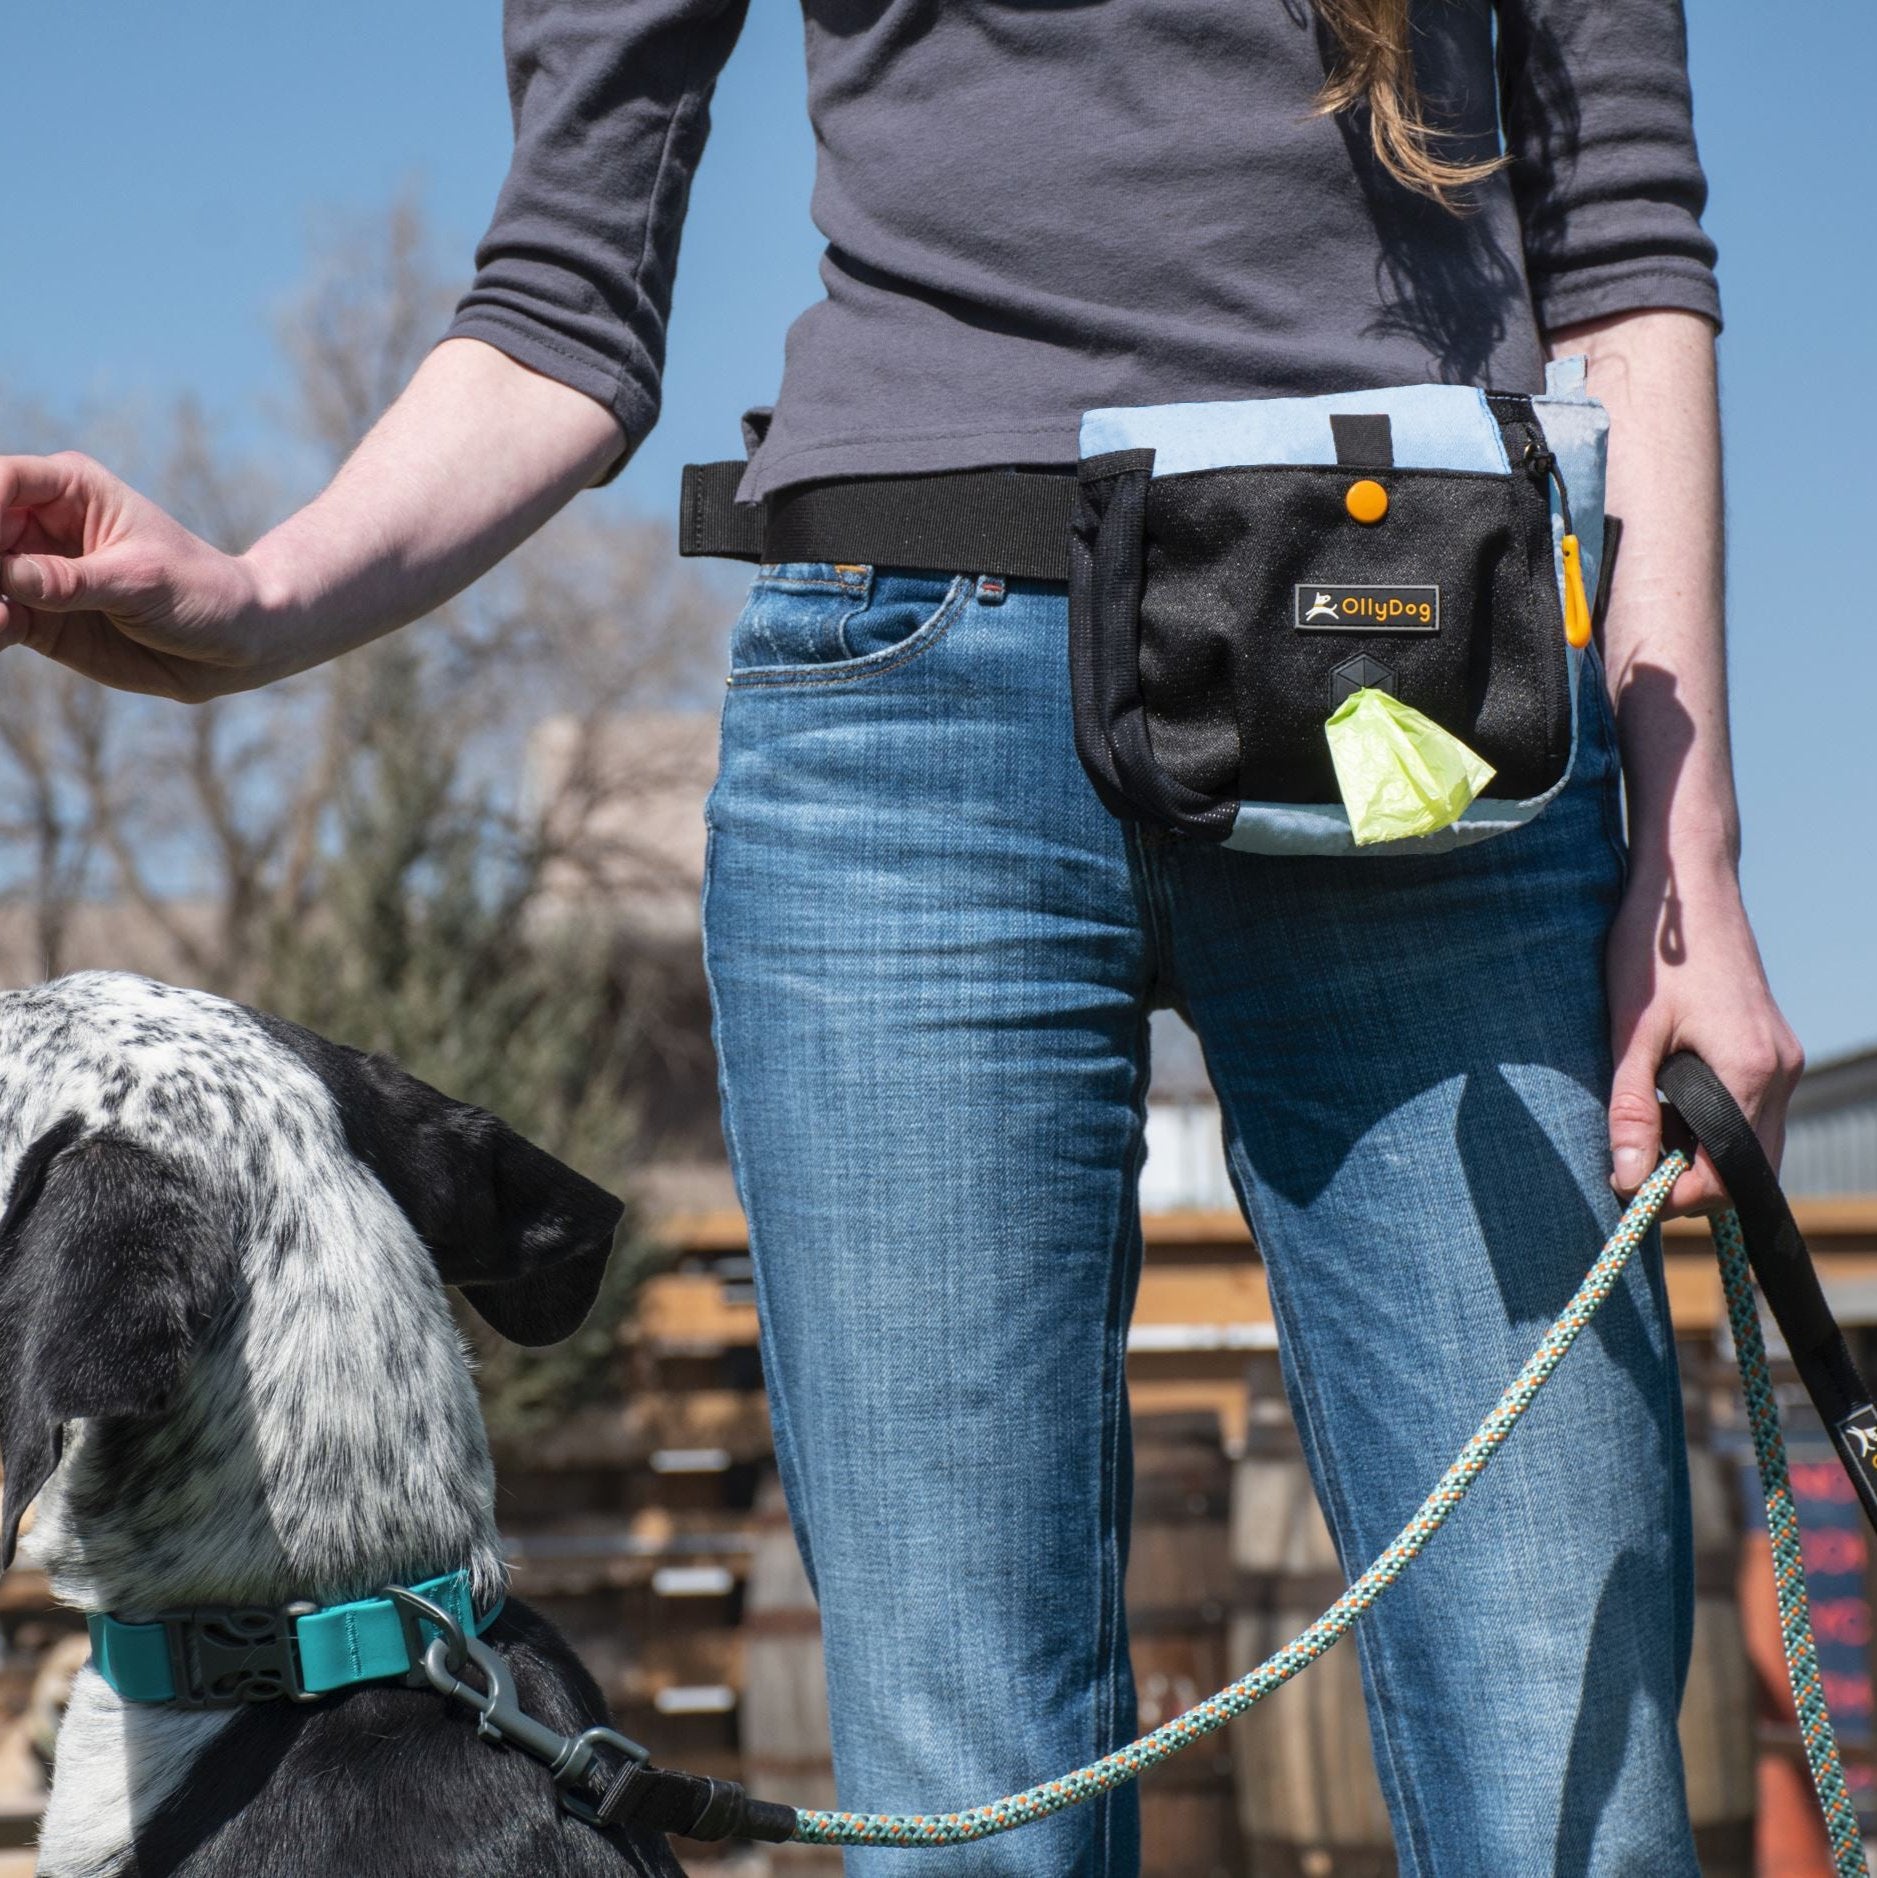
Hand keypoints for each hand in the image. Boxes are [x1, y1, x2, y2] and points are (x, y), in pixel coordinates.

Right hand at [0, 451, 268, 700]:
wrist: (232, 644)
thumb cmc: (199, 593)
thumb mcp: (138, 582)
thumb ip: (67, 581)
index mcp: (69, 487)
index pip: (0, 482)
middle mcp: (40, 523)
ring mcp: (33, 571)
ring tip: (1, 619)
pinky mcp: (35, 617)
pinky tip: (1, 632)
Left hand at [1605, 853, 1803, 1215]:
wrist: (1688, 885)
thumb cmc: (1652, 954)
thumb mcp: (1630, 1034)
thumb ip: (1631, 1110)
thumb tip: (1629, 1180)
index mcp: (1751, 1071)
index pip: (1731, 1175)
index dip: (1680, 1196)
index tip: (1627, 1189)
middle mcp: (1780, 1070)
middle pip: (1752, 1167)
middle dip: (1694, 1182)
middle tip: (1631, 1165)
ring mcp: (1782, 1057)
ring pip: (1754, 1140)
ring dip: (1702, 1151)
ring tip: (1642, 1128)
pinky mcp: (1771, 1046)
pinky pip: (1751, 1108)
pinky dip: (1713, 1122)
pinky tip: (1665, 1099)